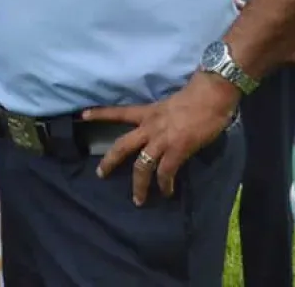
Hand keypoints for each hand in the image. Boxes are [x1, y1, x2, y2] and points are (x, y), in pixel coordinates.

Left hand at [84, 73, 238, 205]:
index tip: (82, 115)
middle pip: (122, 146)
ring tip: (138, 199)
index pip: (119, 112)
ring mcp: (162, 140)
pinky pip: (166, 172)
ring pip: (141, 166)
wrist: (212, 96)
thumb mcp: (171, 105)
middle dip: (110, 161)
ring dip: (138, 185)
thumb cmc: (196, 97)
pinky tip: (166, 192)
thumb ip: (163, 118)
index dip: (100, 114)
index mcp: (148, 113)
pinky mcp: (177, 150)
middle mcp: (149, 127)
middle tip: (100, 174)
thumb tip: (165, 129)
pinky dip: (164, 185)